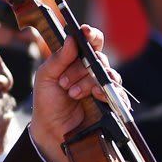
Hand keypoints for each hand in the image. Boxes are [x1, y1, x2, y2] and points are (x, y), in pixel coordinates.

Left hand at [29, 25, 121, 161]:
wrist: (51, 129)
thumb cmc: (47, 101)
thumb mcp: (45, 78)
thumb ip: (57, 59)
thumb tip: (71, 39)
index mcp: (77, 60)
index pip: (91, 42)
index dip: (90, 35)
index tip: (84, 31)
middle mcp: (91, 70)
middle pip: (97, 58)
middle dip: (79, 68)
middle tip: (63, 83)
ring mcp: (102, 85)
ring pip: (107, 74)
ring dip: (88, 82)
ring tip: (72, 94)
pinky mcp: (109, 102)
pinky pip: (116, 93)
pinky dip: (106, 93)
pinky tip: (95, 97)